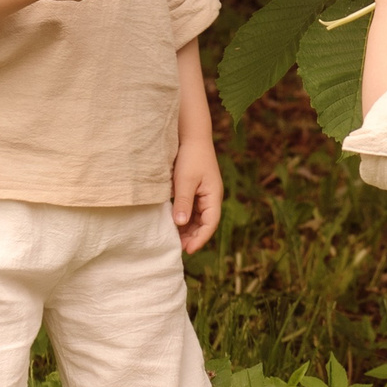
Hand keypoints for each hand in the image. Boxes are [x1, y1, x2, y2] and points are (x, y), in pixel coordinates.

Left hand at [172, 132, 221, 252]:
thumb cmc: (191, 156)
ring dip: (188, 229)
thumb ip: (183, 202)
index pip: (210, 223)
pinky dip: (183, 219)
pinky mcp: (194, 191)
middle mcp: (211, 198)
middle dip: (193, 237)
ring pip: (197, 219)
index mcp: (213, 196)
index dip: (200, 238)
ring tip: (174, 239)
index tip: (188, 250)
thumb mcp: (185, 180)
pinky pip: (191, 210)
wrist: (191, 136)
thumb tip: (180, 224)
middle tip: (178, 248)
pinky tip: (173, 225)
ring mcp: (203, 195)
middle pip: (205, 224)